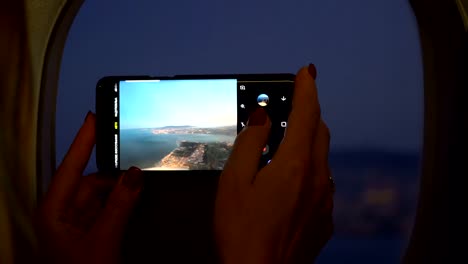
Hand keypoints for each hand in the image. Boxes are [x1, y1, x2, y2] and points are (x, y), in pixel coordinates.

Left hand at [36, 112, 143, 263]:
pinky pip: (108, 206)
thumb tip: (135, 173)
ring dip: (122, 189)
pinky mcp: (92, 230)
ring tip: (143, 182)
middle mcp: (64, 211)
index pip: (70, 166)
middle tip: (140, 160)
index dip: (84, 140)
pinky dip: (123, 201)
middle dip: (115, 174)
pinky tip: (138, 197)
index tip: (96, 117)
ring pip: (103, 194)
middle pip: (91, 180)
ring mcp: (78, 221)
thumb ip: (120, 204)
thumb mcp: (104, 239)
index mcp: (55, 210)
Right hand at [215, 65, 333, 263]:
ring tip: (286, 143)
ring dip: (309, 141)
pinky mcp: (323, 219)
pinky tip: (290, 180)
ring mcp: (324, 200)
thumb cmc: (241, 232)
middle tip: (293, 104)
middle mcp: (317, 179)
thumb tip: (261, 118)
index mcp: (295, 165)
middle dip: (309, 112)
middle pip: (320, 132)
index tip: (307, 72)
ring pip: (322, 157)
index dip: (307, 89)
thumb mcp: (234, 182)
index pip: (308, 113)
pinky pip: (321, 181)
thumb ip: (249, 143)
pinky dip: (309, 168)